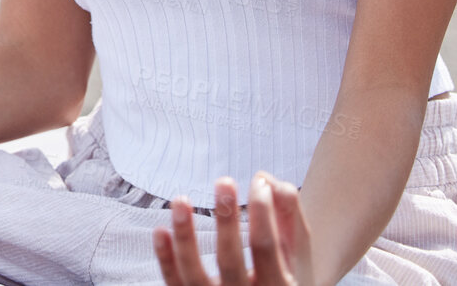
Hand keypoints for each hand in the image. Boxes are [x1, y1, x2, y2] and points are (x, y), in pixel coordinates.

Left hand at [154, 173, 313, 285]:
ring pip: (194, 274)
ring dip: (185, 235)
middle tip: (225, 181)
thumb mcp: (295, 258)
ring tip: (181, 199)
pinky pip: (174, 283)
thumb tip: (270, 181)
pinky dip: (166, 258)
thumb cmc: (279, 278)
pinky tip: (161, 230)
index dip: (263, 213)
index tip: (260, 182)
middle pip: (229, 260)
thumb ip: (287, 220)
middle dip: (226, 220)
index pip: (266, 247)